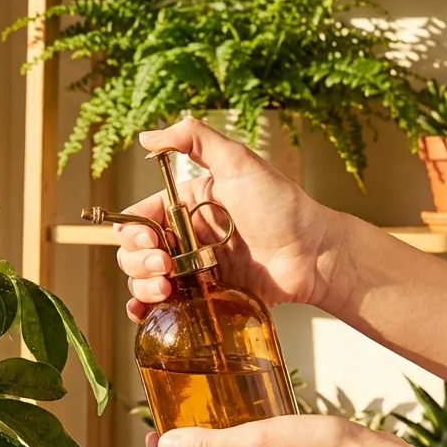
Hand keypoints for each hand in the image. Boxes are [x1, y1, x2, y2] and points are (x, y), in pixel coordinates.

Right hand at [119, 118, 344, 322]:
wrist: (313, 253)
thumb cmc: (282, 205)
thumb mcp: (238, 162)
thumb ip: (195, 139)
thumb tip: (147, 136)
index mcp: (185, 206)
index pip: (139, 218)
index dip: (133, 231)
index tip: (149, 240)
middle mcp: (184, 238)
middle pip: (135, 252)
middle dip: (138, 260)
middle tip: (165, 265)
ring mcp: (192, 270)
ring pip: (143, 280)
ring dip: (141, 285)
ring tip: (165, 287)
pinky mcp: (205, 297)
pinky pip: (165, 306)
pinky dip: (146, 310)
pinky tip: (146, 310)